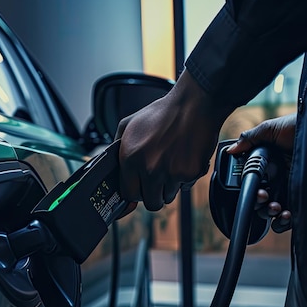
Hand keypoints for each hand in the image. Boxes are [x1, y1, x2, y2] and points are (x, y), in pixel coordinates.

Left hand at [115, 70, 228, 212]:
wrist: (194, 104)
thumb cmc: (163, 113)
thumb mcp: (129, 123)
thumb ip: (117, 145)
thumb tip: (111, 163)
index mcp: (131, 157)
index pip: (128, 194)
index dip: (135, 191)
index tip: (140, 187)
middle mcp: (149, 168)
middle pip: (150, 202)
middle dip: (154, 194)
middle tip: (158, 180)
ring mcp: (171, 173)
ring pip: (168, 197)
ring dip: (169, 186)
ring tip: (172, 165)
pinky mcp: (190, 173)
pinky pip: (186, 187)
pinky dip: (185, 178)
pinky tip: (183, 160)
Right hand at [227, 113, 296, 232]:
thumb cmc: (299, 126)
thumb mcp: (270, 129)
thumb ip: (249, 139)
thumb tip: (232, 150)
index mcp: (268, 166)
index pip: (253, 185)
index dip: (251, 191)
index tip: (257, 191)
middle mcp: (278, 180)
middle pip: (261, 201)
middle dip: (259, 204)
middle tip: (264, 197)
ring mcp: (290, 190)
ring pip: (273, 211)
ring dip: (270, 213)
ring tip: (276, 207)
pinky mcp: (303, 198)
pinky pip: (291, 216)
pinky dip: (284, 221)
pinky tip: (286, 214)